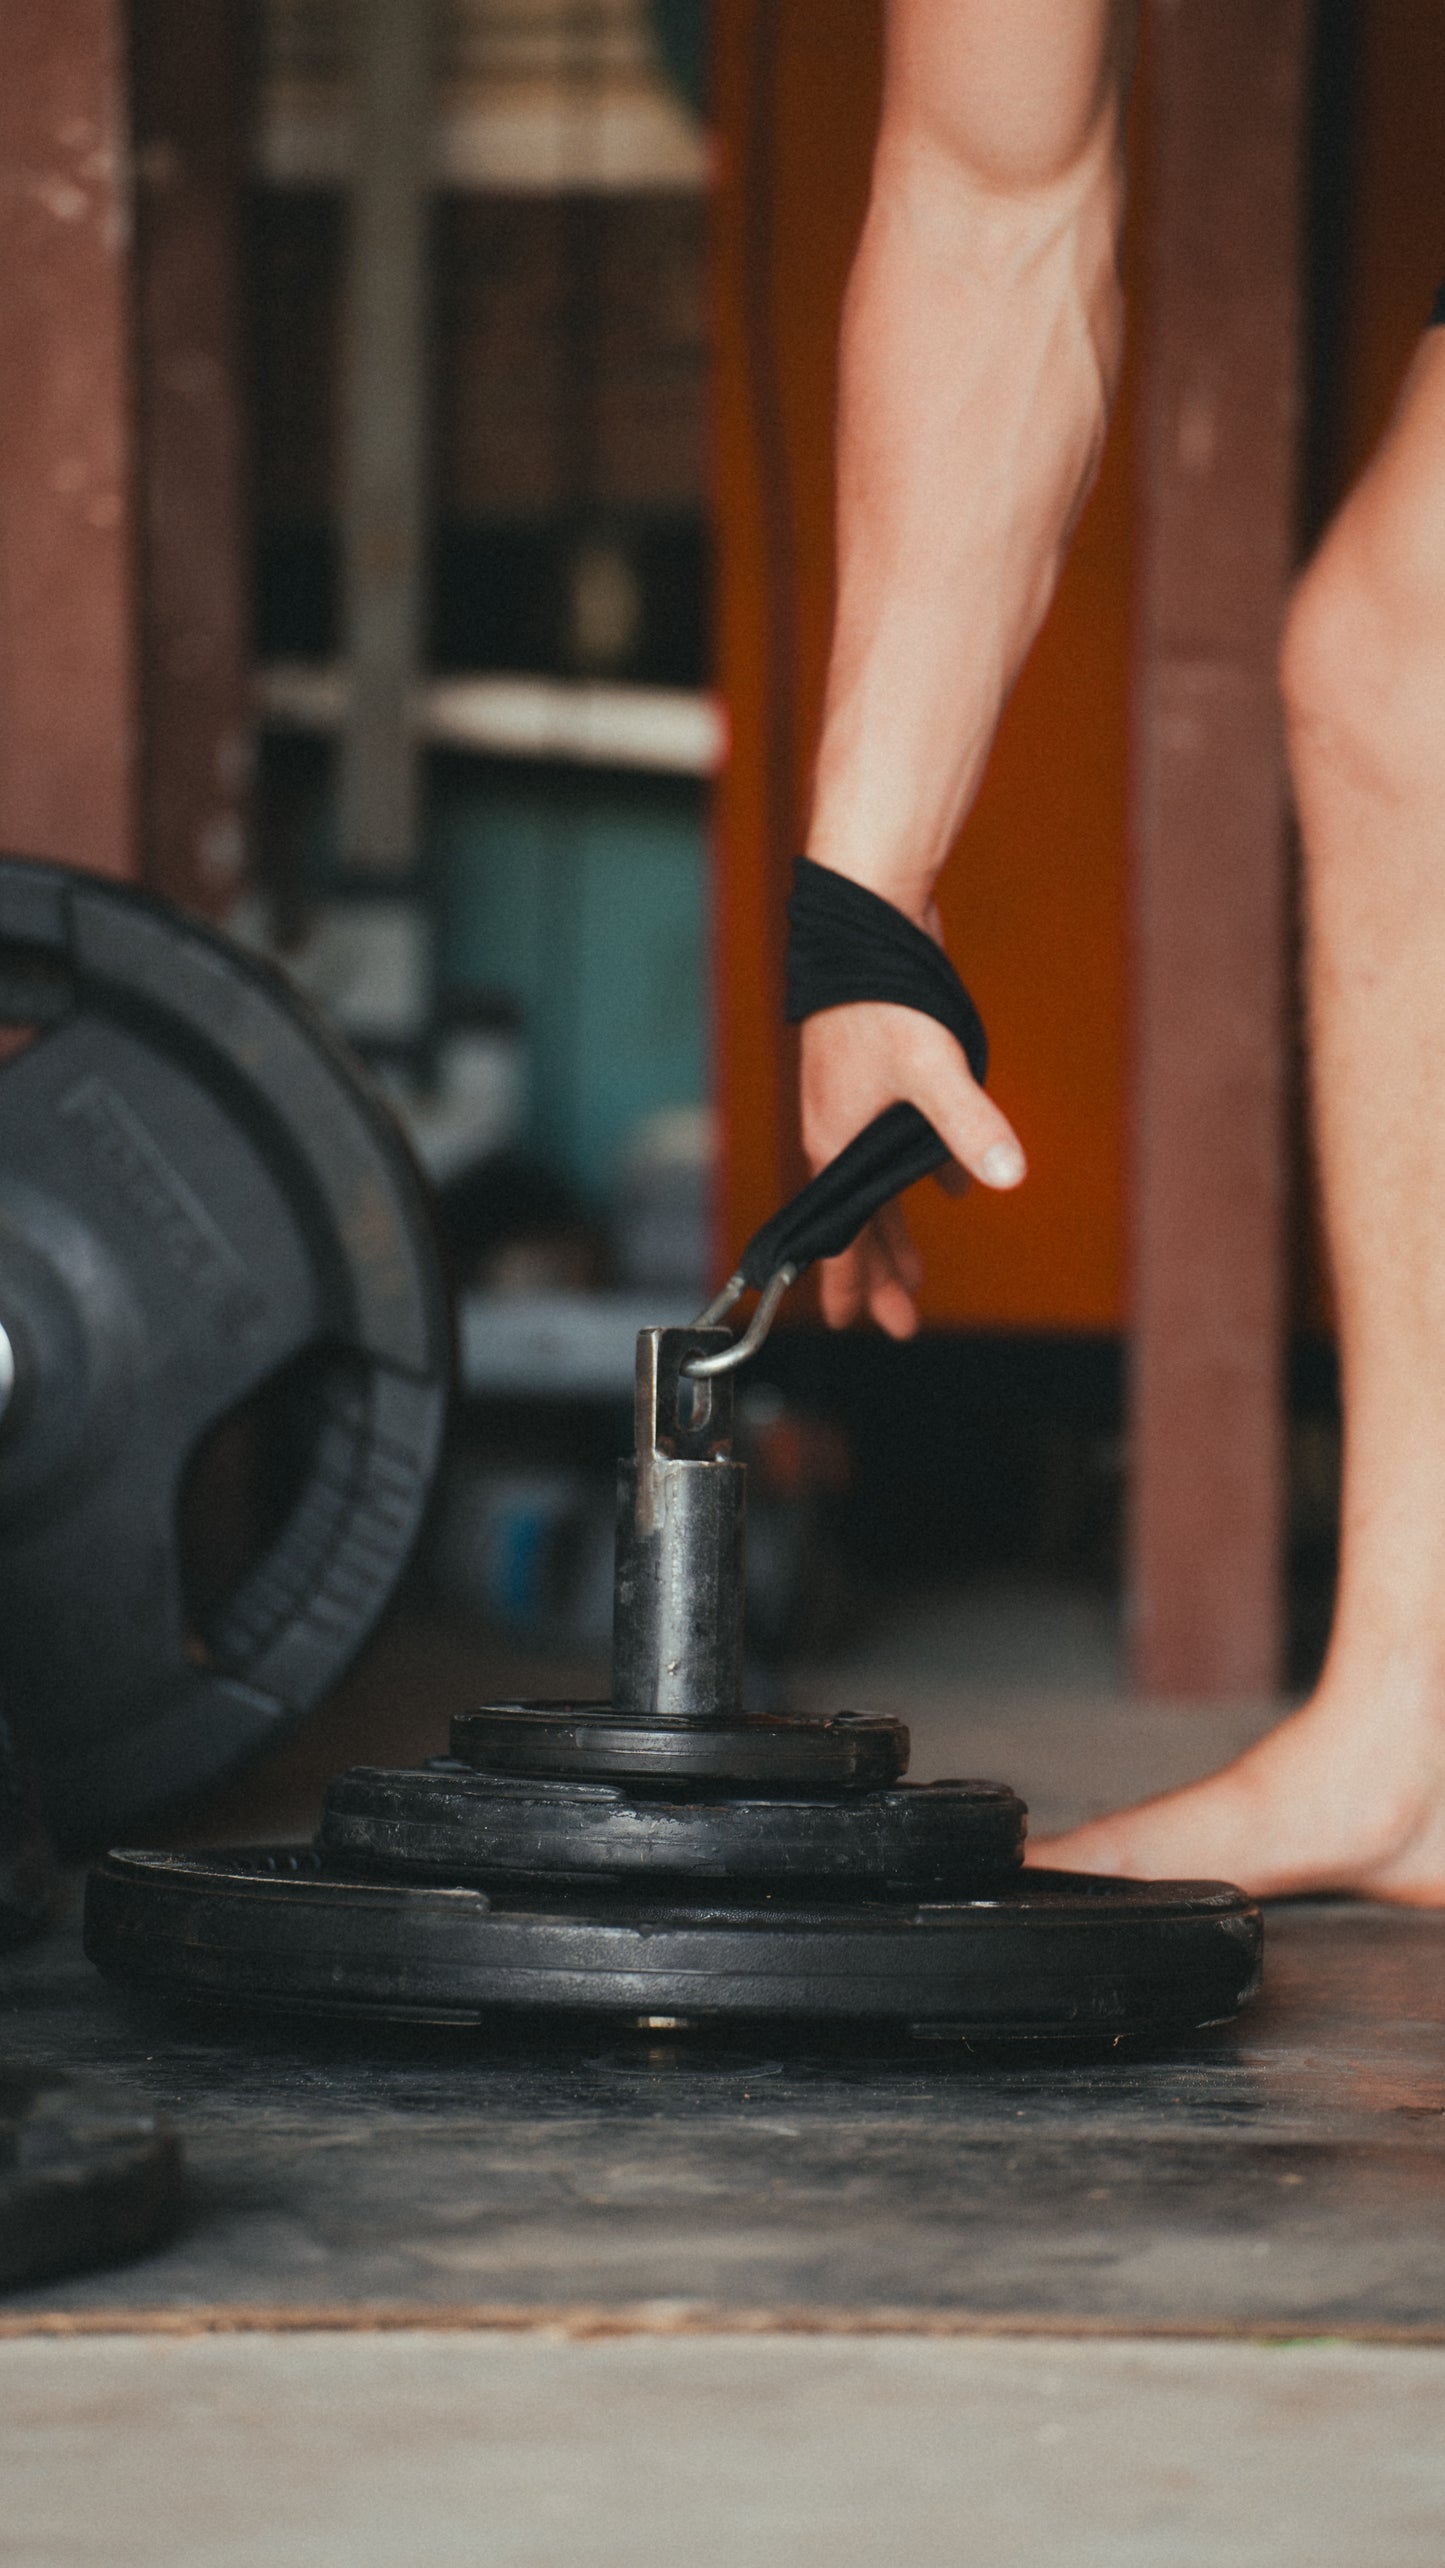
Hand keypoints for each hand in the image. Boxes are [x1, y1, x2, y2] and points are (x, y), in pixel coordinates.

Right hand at [800, 997, 1025, 1336]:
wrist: (866, 921)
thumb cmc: (883, 995)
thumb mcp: (932, 1067)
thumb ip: (968, 1125)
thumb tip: (1007, 1177)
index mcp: (837, 1142)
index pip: (844, 1234)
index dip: (854, 1283)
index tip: (856, 1326)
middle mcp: (839, 1130)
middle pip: (860, 1221)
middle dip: (879, 1272)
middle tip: (899, 1321)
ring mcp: (856, 1105)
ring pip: (876, 1187)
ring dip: (896, 1229)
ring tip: (917, 1269)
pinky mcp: (879, 1078)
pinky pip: (893, 1148)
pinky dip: (918, 1174)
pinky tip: (950, 1184)